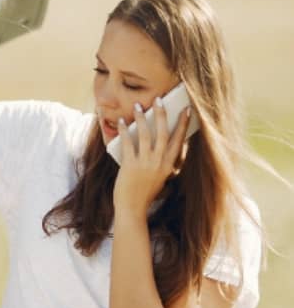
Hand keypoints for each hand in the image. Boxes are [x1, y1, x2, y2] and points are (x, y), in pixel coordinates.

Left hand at [113, 98, 191, 218]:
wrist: (132, 208)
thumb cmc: (145, 194)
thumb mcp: (160, 178)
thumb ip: (162, 163)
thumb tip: (159, 145)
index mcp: (169, 165)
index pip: (178, 140)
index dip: (183, 124)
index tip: (186, 109)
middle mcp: (159, 162)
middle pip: (163, 133)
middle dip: (161, 114)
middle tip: (159, 99)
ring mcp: (145, 163)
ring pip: (145, 135)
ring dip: (141, 118)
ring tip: (138, 106)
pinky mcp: (130, 165)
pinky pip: (127, 143)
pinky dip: (124, 131)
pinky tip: (121, 122)